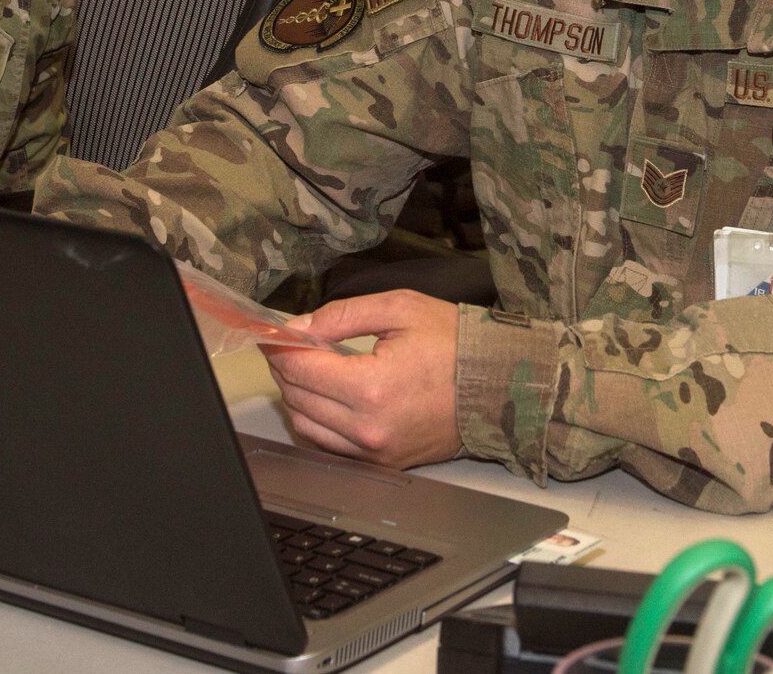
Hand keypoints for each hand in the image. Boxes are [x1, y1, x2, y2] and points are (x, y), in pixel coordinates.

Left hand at [264, 290, 462, 468]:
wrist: (501, 388)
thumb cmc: (457, 345)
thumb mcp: (399, 309)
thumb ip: (342, 316)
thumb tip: (299, 328)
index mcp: (372, 388)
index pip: (300, 369)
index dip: (279, 348)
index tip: (272, 334)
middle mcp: (369, 428)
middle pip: (297, 397)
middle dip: (285, 368)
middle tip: (288, 344)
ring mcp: (375, 452)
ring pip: (306, 426)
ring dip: (297, 395)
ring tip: (306, 367)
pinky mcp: (383, 462)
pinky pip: (329, 445)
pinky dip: (316, 420)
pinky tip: (323, 395)